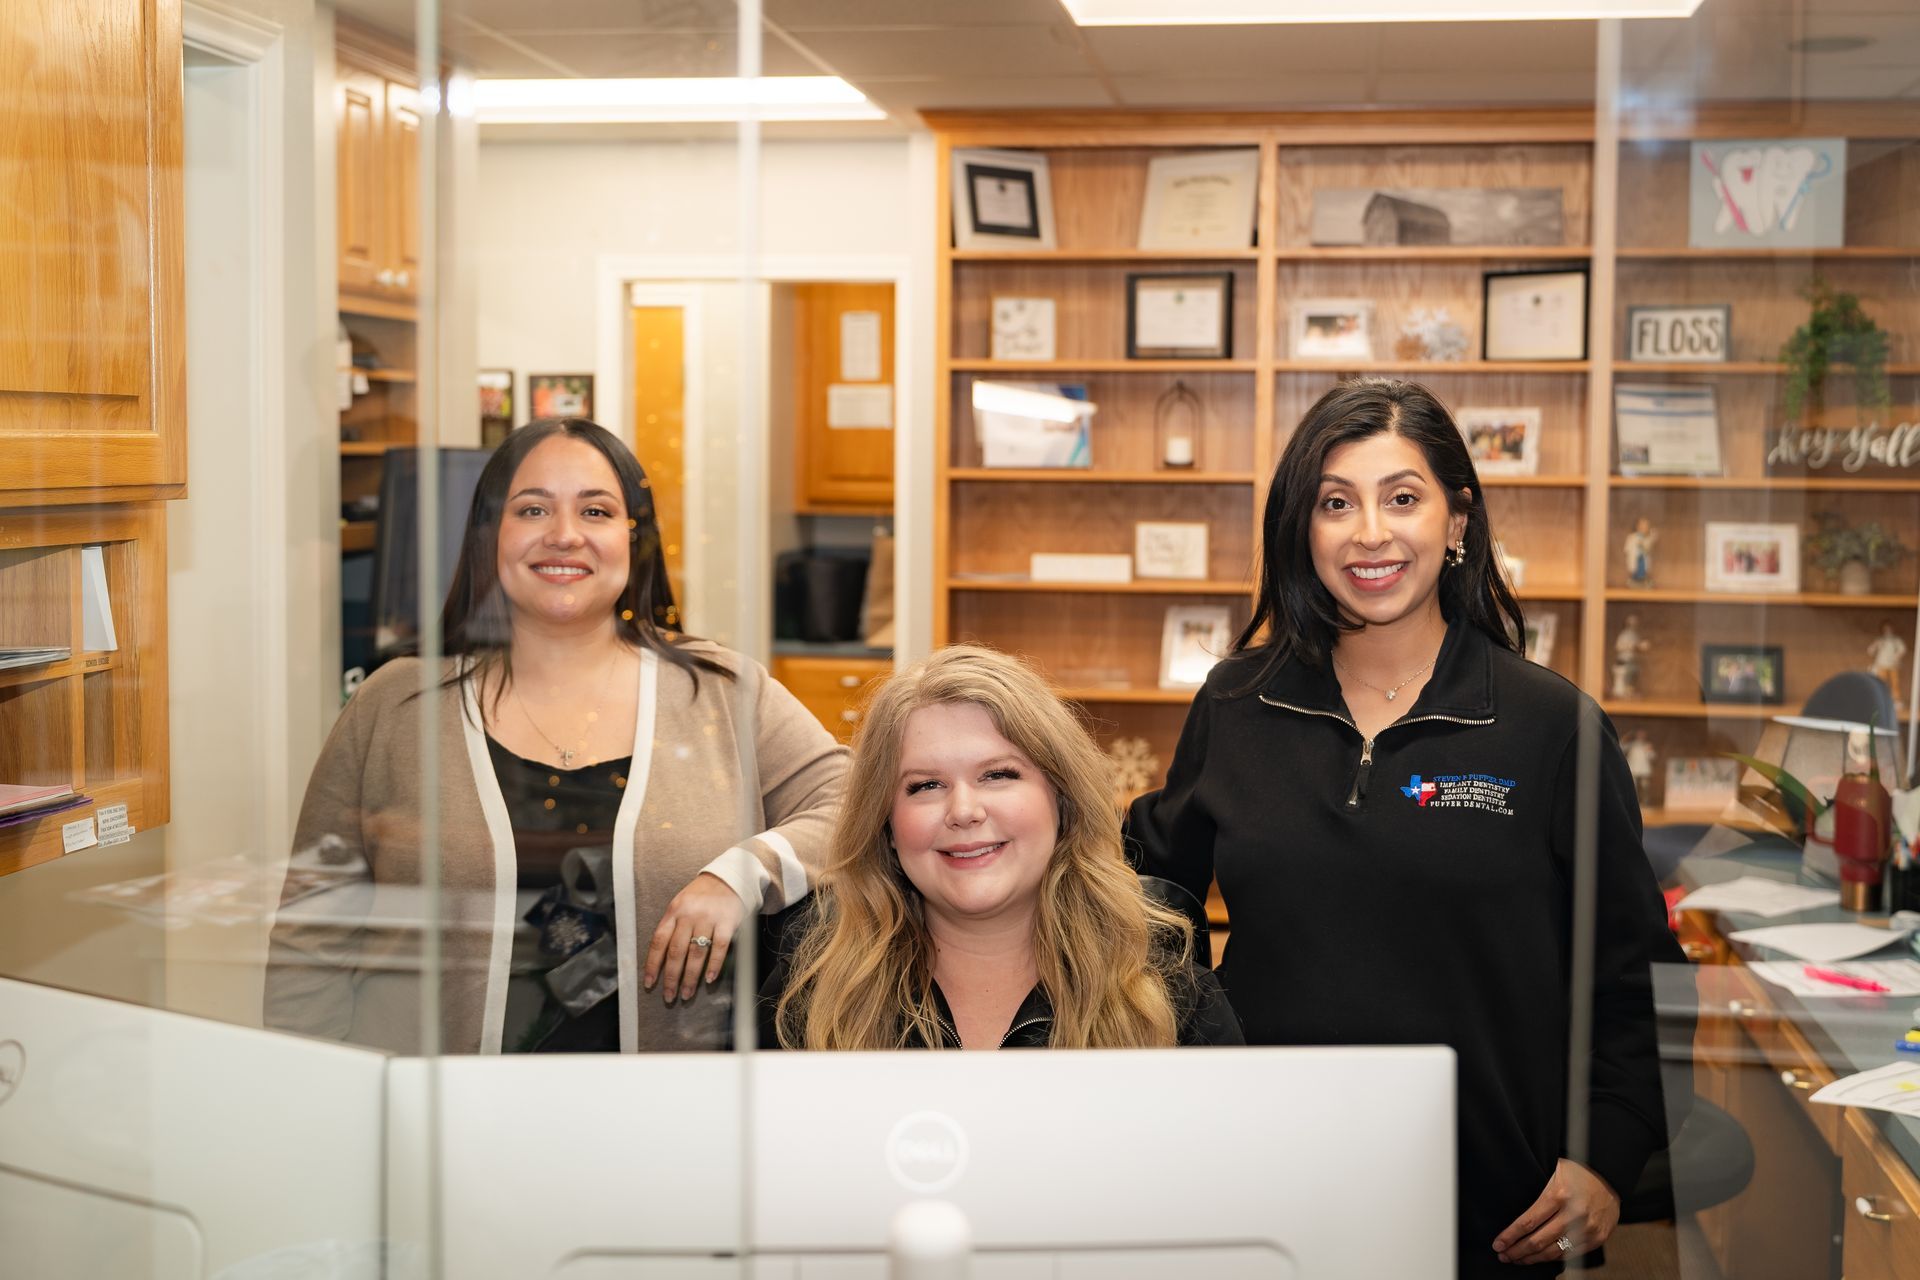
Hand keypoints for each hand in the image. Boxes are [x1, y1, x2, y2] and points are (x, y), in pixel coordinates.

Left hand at [644, 872, 745, 1004]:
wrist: (728, 878)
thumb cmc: (701, 896)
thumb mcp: (680, 905)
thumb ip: (672, 927)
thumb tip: (660, 960)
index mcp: (673, 911)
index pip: (659, 941)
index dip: (652, 964)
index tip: (649, 983)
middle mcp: (689, 915)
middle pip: (676, 951)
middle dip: (671, 977)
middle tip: (669, 996)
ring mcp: (709, 918)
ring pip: (696, 953)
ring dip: (691, 977)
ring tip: (687, 993)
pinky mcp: (727, 922)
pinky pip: (720, 947)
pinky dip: (714, 965)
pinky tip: (709, 979)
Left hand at [1492, 1159, 1619, 1265]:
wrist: (1611, 1177)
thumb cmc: (1577, 1172)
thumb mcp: (1553, 1170)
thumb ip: (1535, 1187)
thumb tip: (1508, 1201)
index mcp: (1559, 1195)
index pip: (1528, 1222)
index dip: (1510, 1236)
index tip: (1498, 1244)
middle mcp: (1574, 1214)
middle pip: (1538, 1241)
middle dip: (1517, 1251)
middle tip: (1503, 1255)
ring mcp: (1587, 1228)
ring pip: (1553, 1252)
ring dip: (1532, 1259)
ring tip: (1517, 1259)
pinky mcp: (1597, 1238)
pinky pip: (1570, 1255)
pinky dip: (1552, 1258)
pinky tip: (1539, 1258)